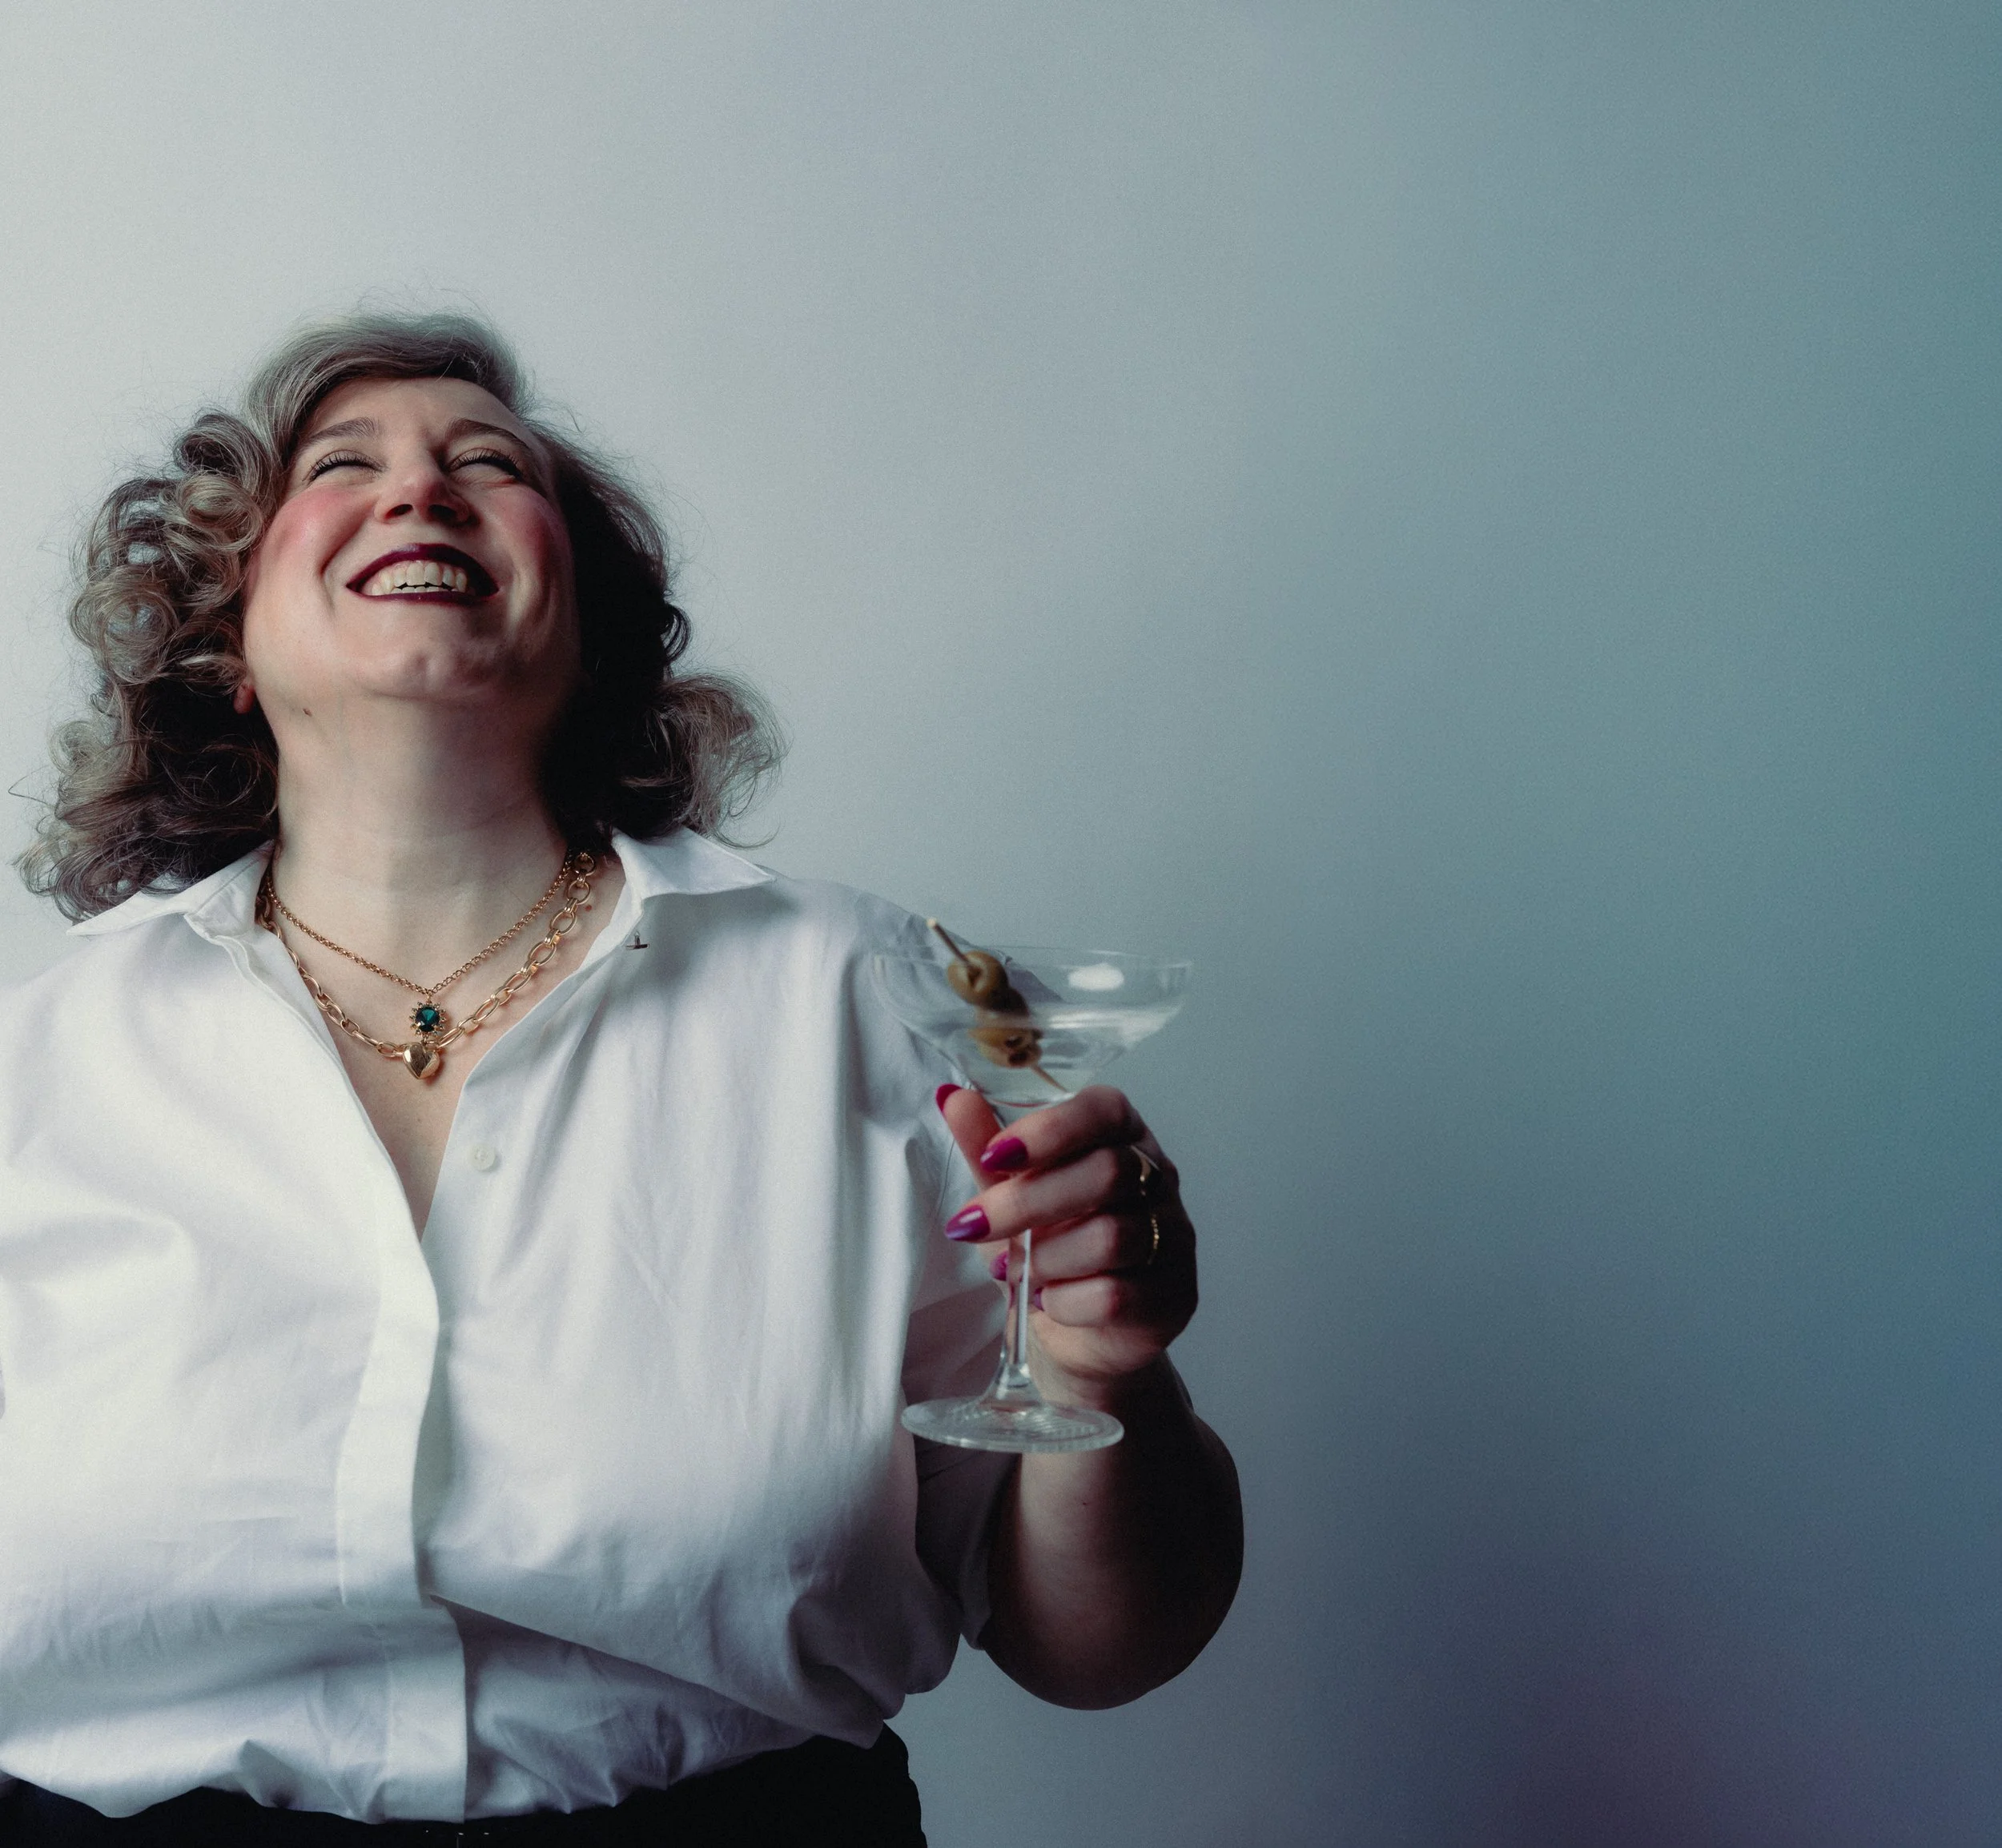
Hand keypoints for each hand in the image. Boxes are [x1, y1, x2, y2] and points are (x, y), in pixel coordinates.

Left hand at [938, 1084, 1196, 1403]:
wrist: (1077, 1334)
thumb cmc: (1047, 1249)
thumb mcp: (1008, 1195)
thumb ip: (986, 1147)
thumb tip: (952, 1097)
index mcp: (1122, 1136)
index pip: (1104, 1110)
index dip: (1050, 1130)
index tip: (994, 1155)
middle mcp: (1158, 1178)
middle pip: (1109, 1172)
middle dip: (1027, 1202)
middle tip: (974, 1226)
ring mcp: (1174, 1237)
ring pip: (1111, 1237)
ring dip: (1045, 1258)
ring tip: (1016, 1270)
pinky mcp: (1174, 1295)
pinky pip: (1115, 1295)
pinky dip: (1064, 1301)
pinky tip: (1047, 1301)